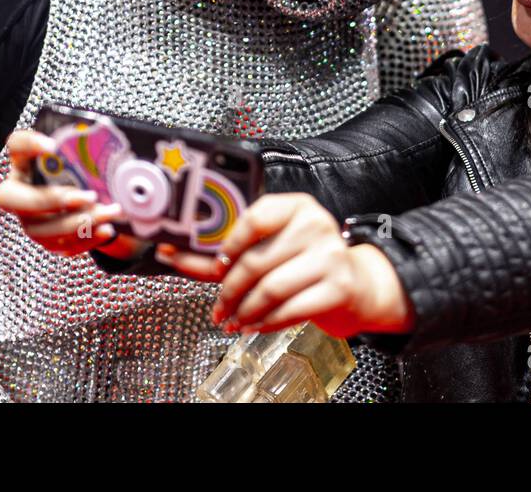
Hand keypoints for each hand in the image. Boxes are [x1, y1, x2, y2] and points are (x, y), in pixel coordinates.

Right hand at [0, 129, 143, 258]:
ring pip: (39, 229)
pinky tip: (106, 229)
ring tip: (109, 213)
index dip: (28, 144)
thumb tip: (116, 141)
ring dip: (77, 223)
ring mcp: (29, 219)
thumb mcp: (87, 156)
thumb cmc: (86, 171)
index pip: (16, 144)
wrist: (94, 202)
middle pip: (10, 198)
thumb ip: (92, 149)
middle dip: (49, 199)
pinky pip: (60, 245)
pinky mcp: (46, 240)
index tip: (52, 145)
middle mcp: (19, 191)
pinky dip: (86, 239)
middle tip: (87, 196)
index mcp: (27, 161)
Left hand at [157, 193, 414, 338]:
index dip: (228, 245)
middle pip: (256, 260)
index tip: (215, 267)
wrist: (356, 285)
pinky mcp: (338, 288)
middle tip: (218, 306)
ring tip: (233, 319)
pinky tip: (255, 325)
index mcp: (296, 206)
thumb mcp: (273, 247)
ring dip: (244, 310)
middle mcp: (316, 225)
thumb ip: (227, 251)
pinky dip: (265, 322)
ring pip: (270, 288)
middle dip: (228, 290)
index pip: (254, 217)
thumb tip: (174, 253)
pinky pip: (290, 310)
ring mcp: (330, 256)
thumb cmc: (305, 263)